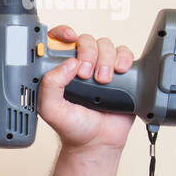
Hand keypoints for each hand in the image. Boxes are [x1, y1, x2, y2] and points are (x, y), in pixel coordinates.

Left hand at [37, 25, 135, 153]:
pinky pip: (125, 53)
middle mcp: (80, 66)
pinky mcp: (121, 74)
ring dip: (105, 59)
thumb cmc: (72, 127)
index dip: (62, 33)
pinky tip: (119, 71)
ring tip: (102, 81)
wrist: (97, 142)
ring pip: (105, 45)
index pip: (59, 42)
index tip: (67, 36)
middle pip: (86, 40)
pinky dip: (123, 58)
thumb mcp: (51, 109)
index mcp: (60, 70)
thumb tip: (67, 63)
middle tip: (85, 73)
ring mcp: (100, 68)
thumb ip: (50, 86)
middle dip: (87, 53)